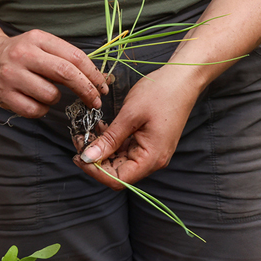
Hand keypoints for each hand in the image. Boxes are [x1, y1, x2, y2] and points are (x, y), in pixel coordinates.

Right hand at [0, 30, 109, 117]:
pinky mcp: (3, 95)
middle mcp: (23, 55)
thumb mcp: (39, 45)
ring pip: (51, 95)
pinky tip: (35, 101)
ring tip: (47, 93)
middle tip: (96, 101)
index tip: (103, 86)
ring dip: (56, 99)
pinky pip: (35, 110)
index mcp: (36, 39)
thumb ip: (64, 57)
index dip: (93, 74)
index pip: (74, 56)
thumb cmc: (19, 55)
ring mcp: (12, 75)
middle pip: (66, 73)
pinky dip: (41, 109)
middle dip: (86, 90)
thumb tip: (97, 78)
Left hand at [72, 65, 202, 188]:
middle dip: (96, 160)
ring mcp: (150, 153)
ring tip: (87, 132)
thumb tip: (88, 158)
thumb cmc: (161, 93)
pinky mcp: (147, 143)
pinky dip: (111, 142)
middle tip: (79, 139)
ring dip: (101, 150)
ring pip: (119, 162)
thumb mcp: (130, 115)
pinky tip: (101, 128)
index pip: (118, 180)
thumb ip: (109, 139)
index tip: (79, 155)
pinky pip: (125, 150)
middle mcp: (152, 161)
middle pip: (117, 173)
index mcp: (151, 158)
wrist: (182, 80)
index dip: (96, 171)